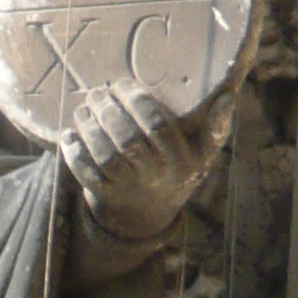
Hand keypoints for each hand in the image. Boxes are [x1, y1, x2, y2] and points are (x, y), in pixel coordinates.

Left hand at [61, 77, 233, 240]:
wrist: (150, 213)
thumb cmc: (178, 169)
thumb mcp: (203, 153)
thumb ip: (215, 125)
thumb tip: (228, 96)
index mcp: (180, 161)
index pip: (157, 126)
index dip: (136, 101)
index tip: (122, 84)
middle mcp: (154, 176)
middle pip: (127, 139)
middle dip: (108, 110)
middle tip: (98, 91)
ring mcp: (128, 187)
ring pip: (105, 155)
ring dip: (90, 128)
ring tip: (84, 108)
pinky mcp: (104, 195)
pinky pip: (86, 174)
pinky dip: (74, 153)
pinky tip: (69, 134)